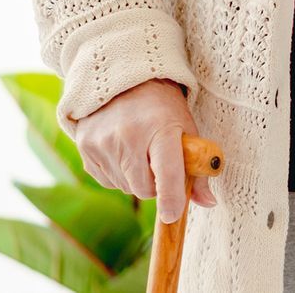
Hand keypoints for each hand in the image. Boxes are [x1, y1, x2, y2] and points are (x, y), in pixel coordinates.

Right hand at [72, 78, 215, 222]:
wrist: (123, 79)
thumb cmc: (162, 107)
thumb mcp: (186, 128)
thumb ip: (198, 168)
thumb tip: (208, 203)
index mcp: (161, 128)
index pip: (167, 172)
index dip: (171, 198)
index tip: (172, 215)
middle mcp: (129, 136)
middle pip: (144, 189)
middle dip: (155, 185)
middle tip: (159, 162)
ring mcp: (103, 142)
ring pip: (125, 187)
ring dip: (136, 179)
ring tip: (139, 149)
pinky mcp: (85, 148)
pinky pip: (107, 180)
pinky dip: (118, 173)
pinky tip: (122, 150)